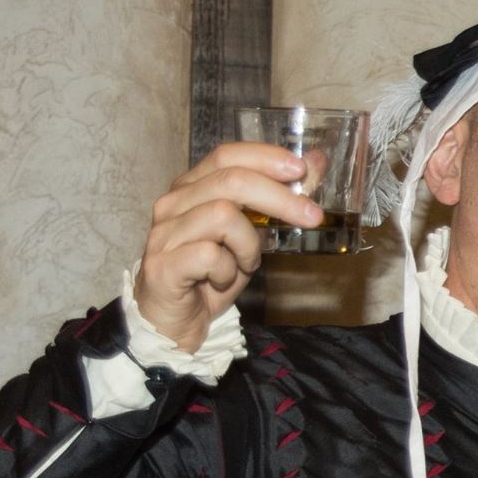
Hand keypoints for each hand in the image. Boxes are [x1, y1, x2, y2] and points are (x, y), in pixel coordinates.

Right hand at [135, 143, 321, 350]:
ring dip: (250, 244)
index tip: (301, 169)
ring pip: (223, 216)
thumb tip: (315, 162)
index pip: (227, 155)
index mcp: (192, 188)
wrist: (174, 322)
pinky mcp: (163, 265)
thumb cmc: (212, 275)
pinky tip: (222, 280)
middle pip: (231, 181)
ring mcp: (164, 233)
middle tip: (311, 216)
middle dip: (280, 197)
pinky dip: (229, 270)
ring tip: (246, 262)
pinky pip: (210, 255)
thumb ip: (277, 202)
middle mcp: (173, 203)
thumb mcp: (253, 235)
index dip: (265, 157)